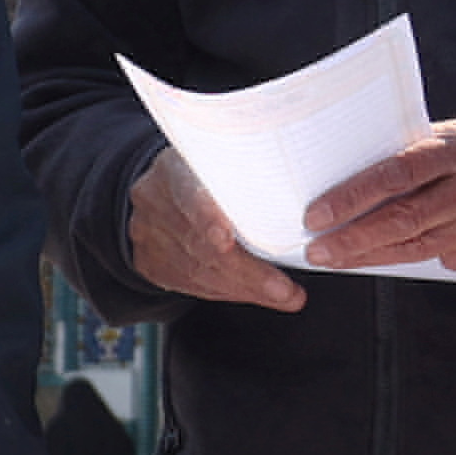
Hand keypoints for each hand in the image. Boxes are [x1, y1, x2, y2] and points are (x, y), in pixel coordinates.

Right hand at [126, 148, 306, 310]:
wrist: (160, 188)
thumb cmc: (208, 174)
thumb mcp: (223, 159)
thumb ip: (249, 173)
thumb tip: (308, 203)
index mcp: (173, 167)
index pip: (187, 191)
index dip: (206, 216)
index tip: (226, 240)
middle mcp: (154, 200)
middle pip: (200, 244)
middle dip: (247, 272)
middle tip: (285, 290)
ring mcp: (146, 233)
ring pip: (199, 271)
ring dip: (245, 288)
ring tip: (284, 295)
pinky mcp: (148, 262)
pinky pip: (192, 285)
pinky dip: (229, 291)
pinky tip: (256, 293)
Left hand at [305, 110, 455, 275]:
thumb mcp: (449, 138)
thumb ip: (409, 159)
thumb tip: (344, 192)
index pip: (399, 172)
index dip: (353, 197)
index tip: (316, 216)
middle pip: (409, 218)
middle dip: (355, 238)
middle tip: (319, 250)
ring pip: (426, 246)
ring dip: (376, 256)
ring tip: (340, 258)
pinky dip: (424, 261)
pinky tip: (396, 257)